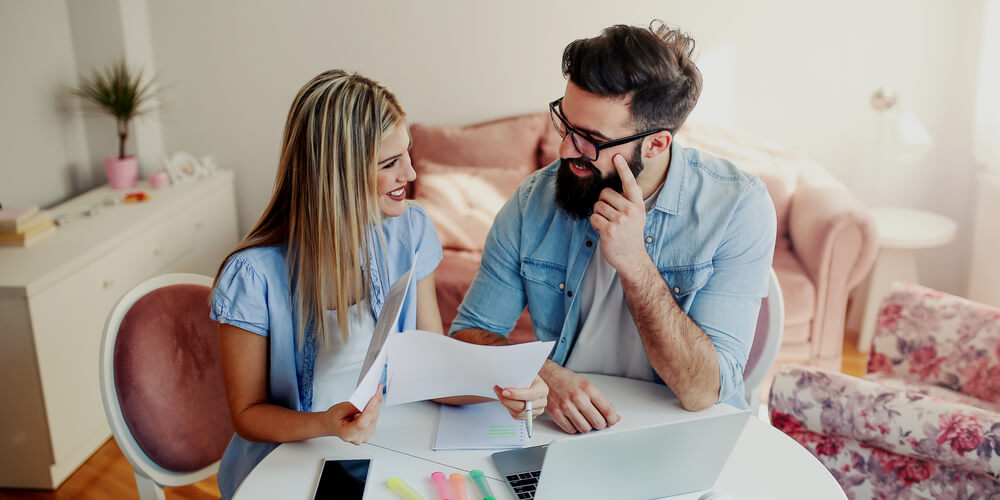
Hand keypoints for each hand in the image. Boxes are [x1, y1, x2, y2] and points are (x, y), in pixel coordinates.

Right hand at [325, 385, 382, 444]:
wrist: (331, 424)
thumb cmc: (333, 419)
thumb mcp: (339, 409)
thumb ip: (353, 407)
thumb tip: (366, 401)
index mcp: (347, 434)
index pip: (362, 424)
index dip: (369, 411)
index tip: (374, 398)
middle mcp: (358, 438)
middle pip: (371, 420)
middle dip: (375, 403)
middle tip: (378, 389)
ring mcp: (364, 436)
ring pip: (374, 419)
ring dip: (376, 405)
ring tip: (376, 393)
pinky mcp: (369, 432)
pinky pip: (375, 419)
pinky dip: (375, 409)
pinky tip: (374, 401)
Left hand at [494, 376, 547, 419]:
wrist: (530, 382)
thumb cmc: (527, 377)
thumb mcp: (525, 373)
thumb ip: (517, 377)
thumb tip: (504, 380)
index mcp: (543, 389)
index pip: (531, 394)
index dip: (517, 394)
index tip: (504, 391)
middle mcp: (542, 401)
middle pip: (523, 407)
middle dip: (507, 400)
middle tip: (499, 392)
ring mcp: (537, 410)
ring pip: (518, 413)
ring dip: (506, 404)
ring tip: (500, 395)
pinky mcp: (530, 416)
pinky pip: (517, 416)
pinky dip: (508, 408)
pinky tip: (505, 401)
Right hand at [542, 363, 619, 432]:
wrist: (546, 376)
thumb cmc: (566, 380)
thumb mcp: (586, 384)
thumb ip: (600, 401)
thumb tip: (614, 416)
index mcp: (588, 389)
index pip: (607, 410)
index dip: (613, 419)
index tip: (613, 421)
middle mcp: (578, 398)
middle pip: (598, 422)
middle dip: (601, 424)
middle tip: (599, 421)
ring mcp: (566, 406)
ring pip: (585, 429)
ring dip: (587, 427)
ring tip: (585, 420)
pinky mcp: (556, 414)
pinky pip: (571, 430)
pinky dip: (574, 428)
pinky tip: (574, 420)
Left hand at [590, 154, 647, 274]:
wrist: (631, 257)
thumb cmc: (631, 234)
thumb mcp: (637, 215)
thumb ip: (632, 200)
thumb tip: (628, 184)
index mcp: (637, 204)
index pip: (629, 183)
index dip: (622, 168)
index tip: (616, 155)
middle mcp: (630, 210)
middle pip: (605, 194)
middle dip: (603, 203)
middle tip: (611, 216)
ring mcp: (620, 220)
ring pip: (598, 206)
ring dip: (599, 214)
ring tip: (609, 224)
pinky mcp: (609, 230)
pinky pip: (594, 217)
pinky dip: (595, 223)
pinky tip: (603, 230)